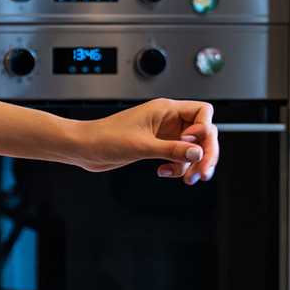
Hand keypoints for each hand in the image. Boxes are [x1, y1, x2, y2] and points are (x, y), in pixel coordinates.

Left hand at [71, 98, 218, 182]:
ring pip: (192, 148)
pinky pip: (178, 156)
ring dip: (192, 164)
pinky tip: (163, 172)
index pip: (202, 112)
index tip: (193, 144)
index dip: (204, 129)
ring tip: (187, 179)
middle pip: (202, 133)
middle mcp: (167, 120)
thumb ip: (172, 150)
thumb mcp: (141, 146)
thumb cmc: (105, 138)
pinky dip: (177, 166)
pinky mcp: (156, 147)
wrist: (83, 148)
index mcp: (165, 110)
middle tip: (203, 173)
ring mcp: (163, 134)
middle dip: (206, 153)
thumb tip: (198, 153)